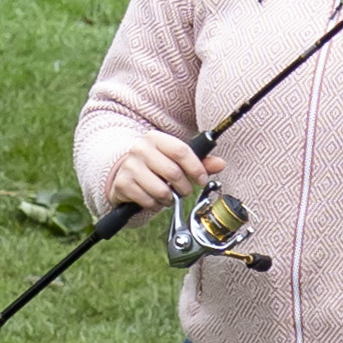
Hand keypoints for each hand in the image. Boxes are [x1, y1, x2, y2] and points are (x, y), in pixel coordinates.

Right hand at [100, 133, 219, 211]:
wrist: (123, 171)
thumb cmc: (155, 164)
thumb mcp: (175, 159)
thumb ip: (199, 162)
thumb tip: (220, 164)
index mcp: (156, 138)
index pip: (181, 151)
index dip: (196, 168)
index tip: (202, 179)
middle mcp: (140, 149)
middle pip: (173, 172)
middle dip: (184, 187)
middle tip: (184, 190)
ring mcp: (130, 166)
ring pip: (161, 190)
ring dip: (170, 198)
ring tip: (168, 195)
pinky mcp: (122, 184)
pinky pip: (148, 201)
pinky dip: (155, 204)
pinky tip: (154, 199)